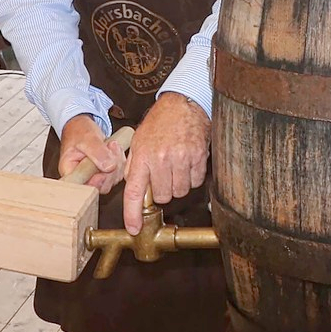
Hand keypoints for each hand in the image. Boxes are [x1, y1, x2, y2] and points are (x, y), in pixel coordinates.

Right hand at [59, 114, 127, 194]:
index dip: (97, 182)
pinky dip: (120, 160)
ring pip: (112, 179)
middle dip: (110, 168)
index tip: (103, 170)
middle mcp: (83, 178)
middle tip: (110, 148)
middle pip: (102, 186)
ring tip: (111, 145)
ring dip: (117, 162)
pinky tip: (115, 149)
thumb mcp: (86, 138)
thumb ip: (97, 152)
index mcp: (71, 172)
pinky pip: (118, 172)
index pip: (84, 188)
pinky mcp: (105, 173)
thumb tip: (109, 167)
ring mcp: (96, 176)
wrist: (83, 125)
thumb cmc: (79, 131)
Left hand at [123, 92, 209, 234]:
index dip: (133, 214)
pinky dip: (192, 177)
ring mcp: (181, 159)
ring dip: (177, 184)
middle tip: (163, 173)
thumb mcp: (140, 140)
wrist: (183, 103)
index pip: (134, 192)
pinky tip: (187, 162)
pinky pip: (195, 182)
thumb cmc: (161, 121)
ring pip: (179, 192)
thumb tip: (132, 187)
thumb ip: (135, 165)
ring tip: (175, 165)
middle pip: (161, 197)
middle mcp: (161, 159)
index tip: (134, 228)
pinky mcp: (198, 157)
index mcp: (143, 155)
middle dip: (161, 190)